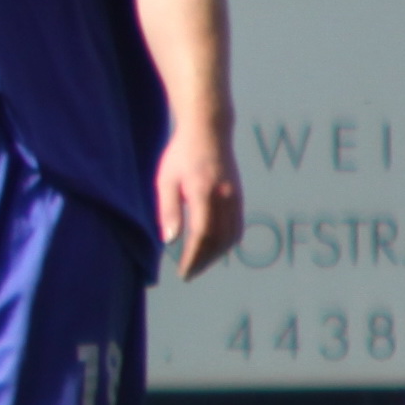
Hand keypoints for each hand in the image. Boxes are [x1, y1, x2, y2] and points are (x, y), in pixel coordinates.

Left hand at [156, 122, 242, 280]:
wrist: (209, 131)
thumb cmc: (182, 154)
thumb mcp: (166, 179)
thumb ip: (168, 209)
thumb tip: (170, 240)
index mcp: (203, 191)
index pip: (201, 234)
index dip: (193, 257)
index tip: (183, 272)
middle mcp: (224, 196)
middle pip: (218, 240)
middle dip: (203, 261)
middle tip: (188, 274)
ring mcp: (235, 197)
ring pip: (230, 237)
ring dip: (216, 255)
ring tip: (198, 264)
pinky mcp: (239, 197)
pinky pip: (237, 227)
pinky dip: (226, 243)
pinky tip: (213, 249)